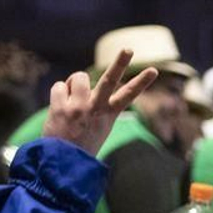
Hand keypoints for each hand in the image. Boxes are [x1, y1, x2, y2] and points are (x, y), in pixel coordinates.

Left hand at [42, 49, 158, 157]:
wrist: (64, 163)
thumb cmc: (81, 144)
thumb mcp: (97, 127)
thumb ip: (93, 103)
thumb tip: (81, 80)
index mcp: (109, 115)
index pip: (128, 96)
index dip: (141, 82)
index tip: (153, 70)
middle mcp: (96, 108)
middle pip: (110, 80)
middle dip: (120, 63)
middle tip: (129, 50)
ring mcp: (79, 107)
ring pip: (79, 77)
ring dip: (74, 83)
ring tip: (72, 100)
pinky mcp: (61, 107)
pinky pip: (59, 86)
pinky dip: (59, 94)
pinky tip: (60, 108)